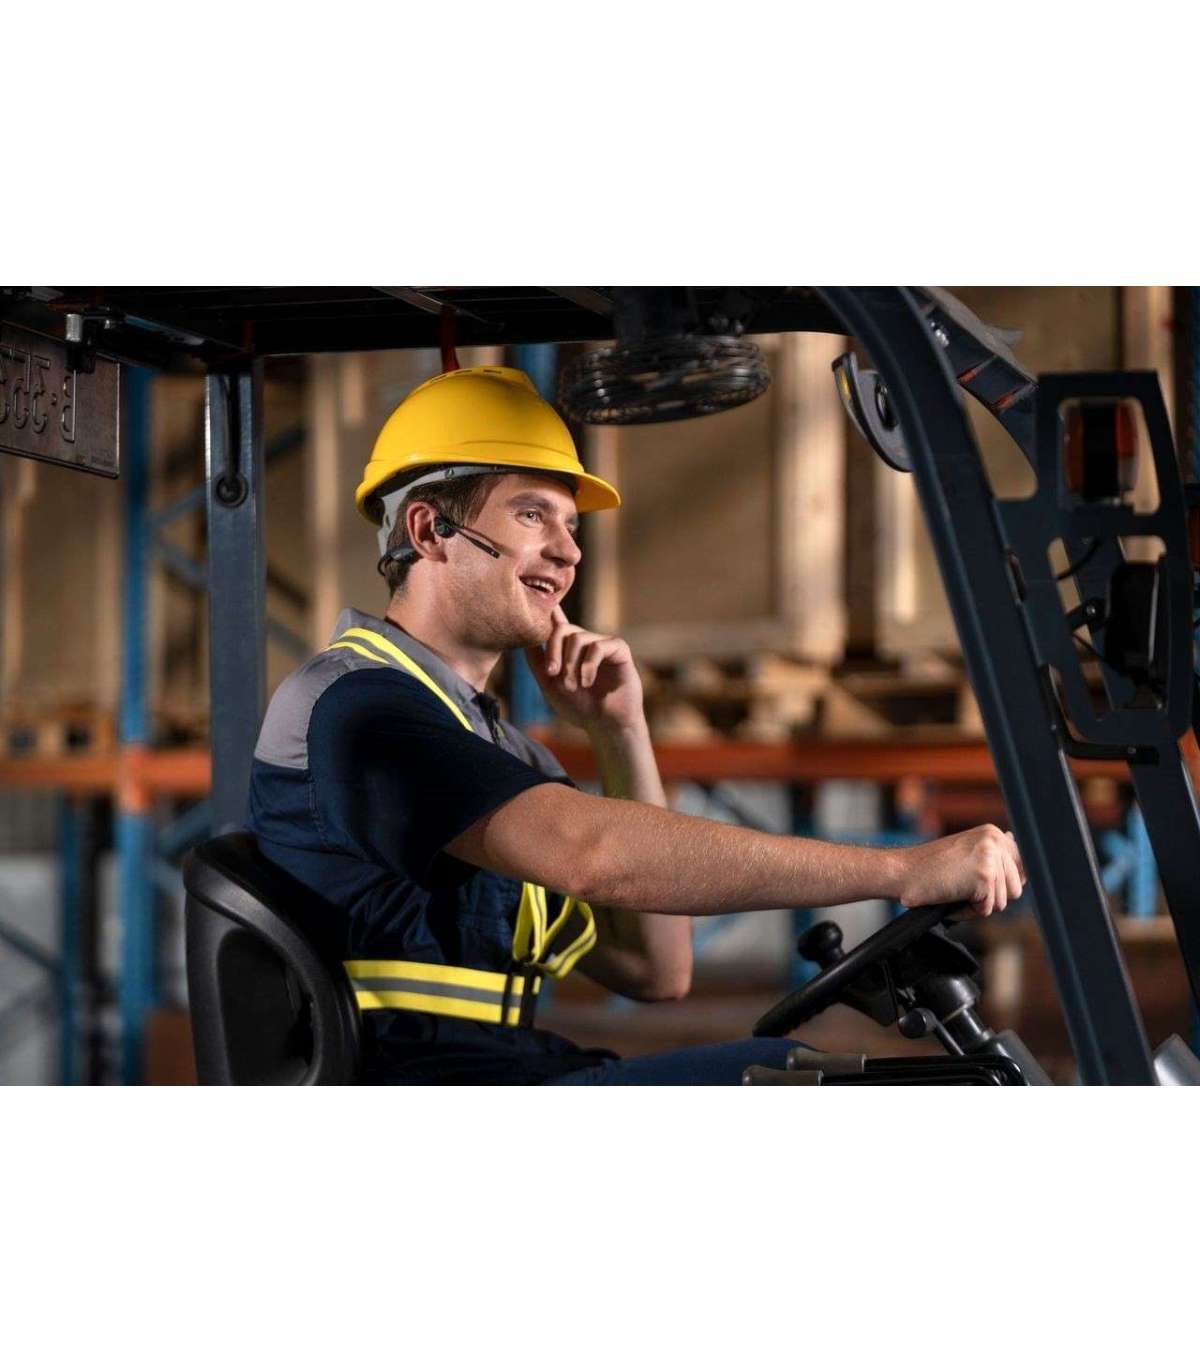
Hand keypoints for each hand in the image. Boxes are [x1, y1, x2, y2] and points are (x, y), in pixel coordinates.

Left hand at [524, 606, 645, 733]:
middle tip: (552, 674)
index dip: (550, 608)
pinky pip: (599, 646)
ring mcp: (603, 644)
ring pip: (579, 638)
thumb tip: (525, 639)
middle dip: (553, 651)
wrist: (605, 725)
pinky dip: (588, 666)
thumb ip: (536, 662)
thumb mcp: (549, 685)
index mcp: (568, 649)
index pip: (557, 622)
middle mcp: (586, 641)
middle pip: (562, 629)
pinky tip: (587, 682)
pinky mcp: (619, 650)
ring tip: (572, 685)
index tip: (542, 595)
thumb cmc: (579, 706)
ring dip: (570, 664)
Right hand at [897, 824, 1025, 917]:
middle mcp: (995, 840)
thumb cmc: (929, 868)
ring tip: (954, 889)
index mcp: (992, 833)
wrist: (903, 871)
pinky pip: (987, 909)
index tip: (982, 883)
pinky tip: (951, 896)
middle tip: (962, 886)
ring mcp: (991, 857)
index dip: (1005, 882)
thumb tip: (1022, 862)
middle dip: (991, 896)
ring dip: (978, 904)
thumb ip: (994, 857)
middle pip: (1016, 888)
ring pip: (1003, 901)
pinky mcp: (984, 876)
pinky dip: (968, 910)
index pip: (1022, 865)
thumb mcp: (966, 854)